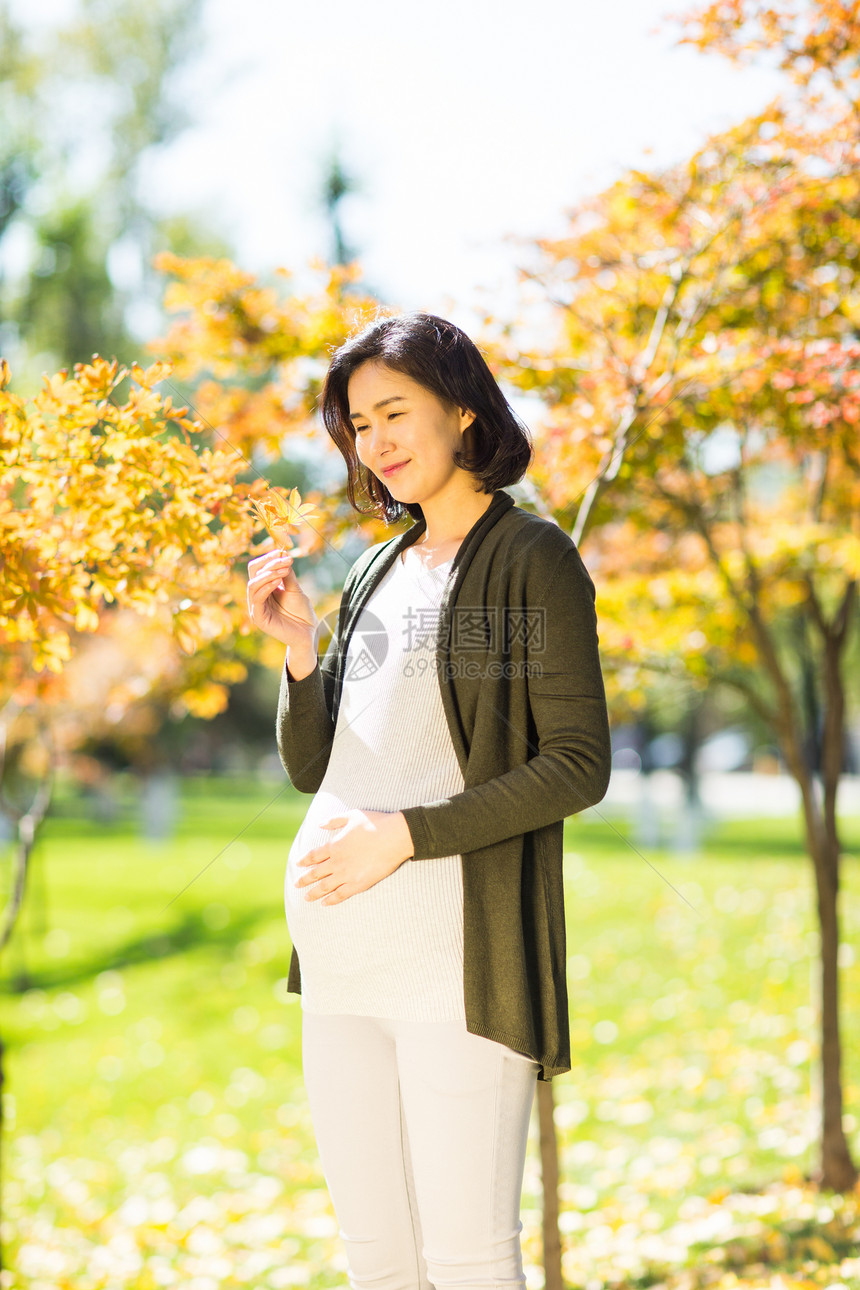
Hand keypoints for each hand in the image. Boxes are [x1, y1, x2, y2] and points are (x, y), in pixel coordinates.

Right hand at [246, 539, 318, 651]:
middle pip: (252, 573)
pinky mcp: (259, 618)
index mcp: (264, 588)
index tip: (283, 551)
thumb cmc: (302, 612)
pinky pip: (257, 599)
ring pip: (253, 585)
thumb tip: (282, 553)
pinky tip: (278, 582)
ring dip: (269, 574)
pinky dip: (266, 587)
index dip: (268, 558)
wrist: (308, 632)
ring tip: (284, 570)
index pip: (258, 568)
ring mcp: (256, 608)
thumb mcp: (295, 588)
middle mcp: (257, 596)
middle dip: (268, 564)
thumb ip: (287, 574)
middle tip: (285, 559)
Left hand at [294, 809, 414, 904]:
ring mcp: (347, 874)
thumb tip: (319, 824)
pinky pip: (341, 895)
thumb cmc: (375, 823)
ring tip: (306, 898)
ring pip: (325, 887)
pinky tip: (325, 903)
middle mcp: (337, 862)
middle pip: (316, 873)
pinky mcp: (358, 884)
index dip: (305, 860)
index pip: (314, 855)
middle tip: (296, 884)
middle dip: (304, 879)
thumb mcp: (352, 815)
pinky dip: (331, 900)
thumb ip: (334, 820)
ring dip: (314, 893)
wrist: (395, 837)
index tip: (298, 864)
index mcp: (334, 845)